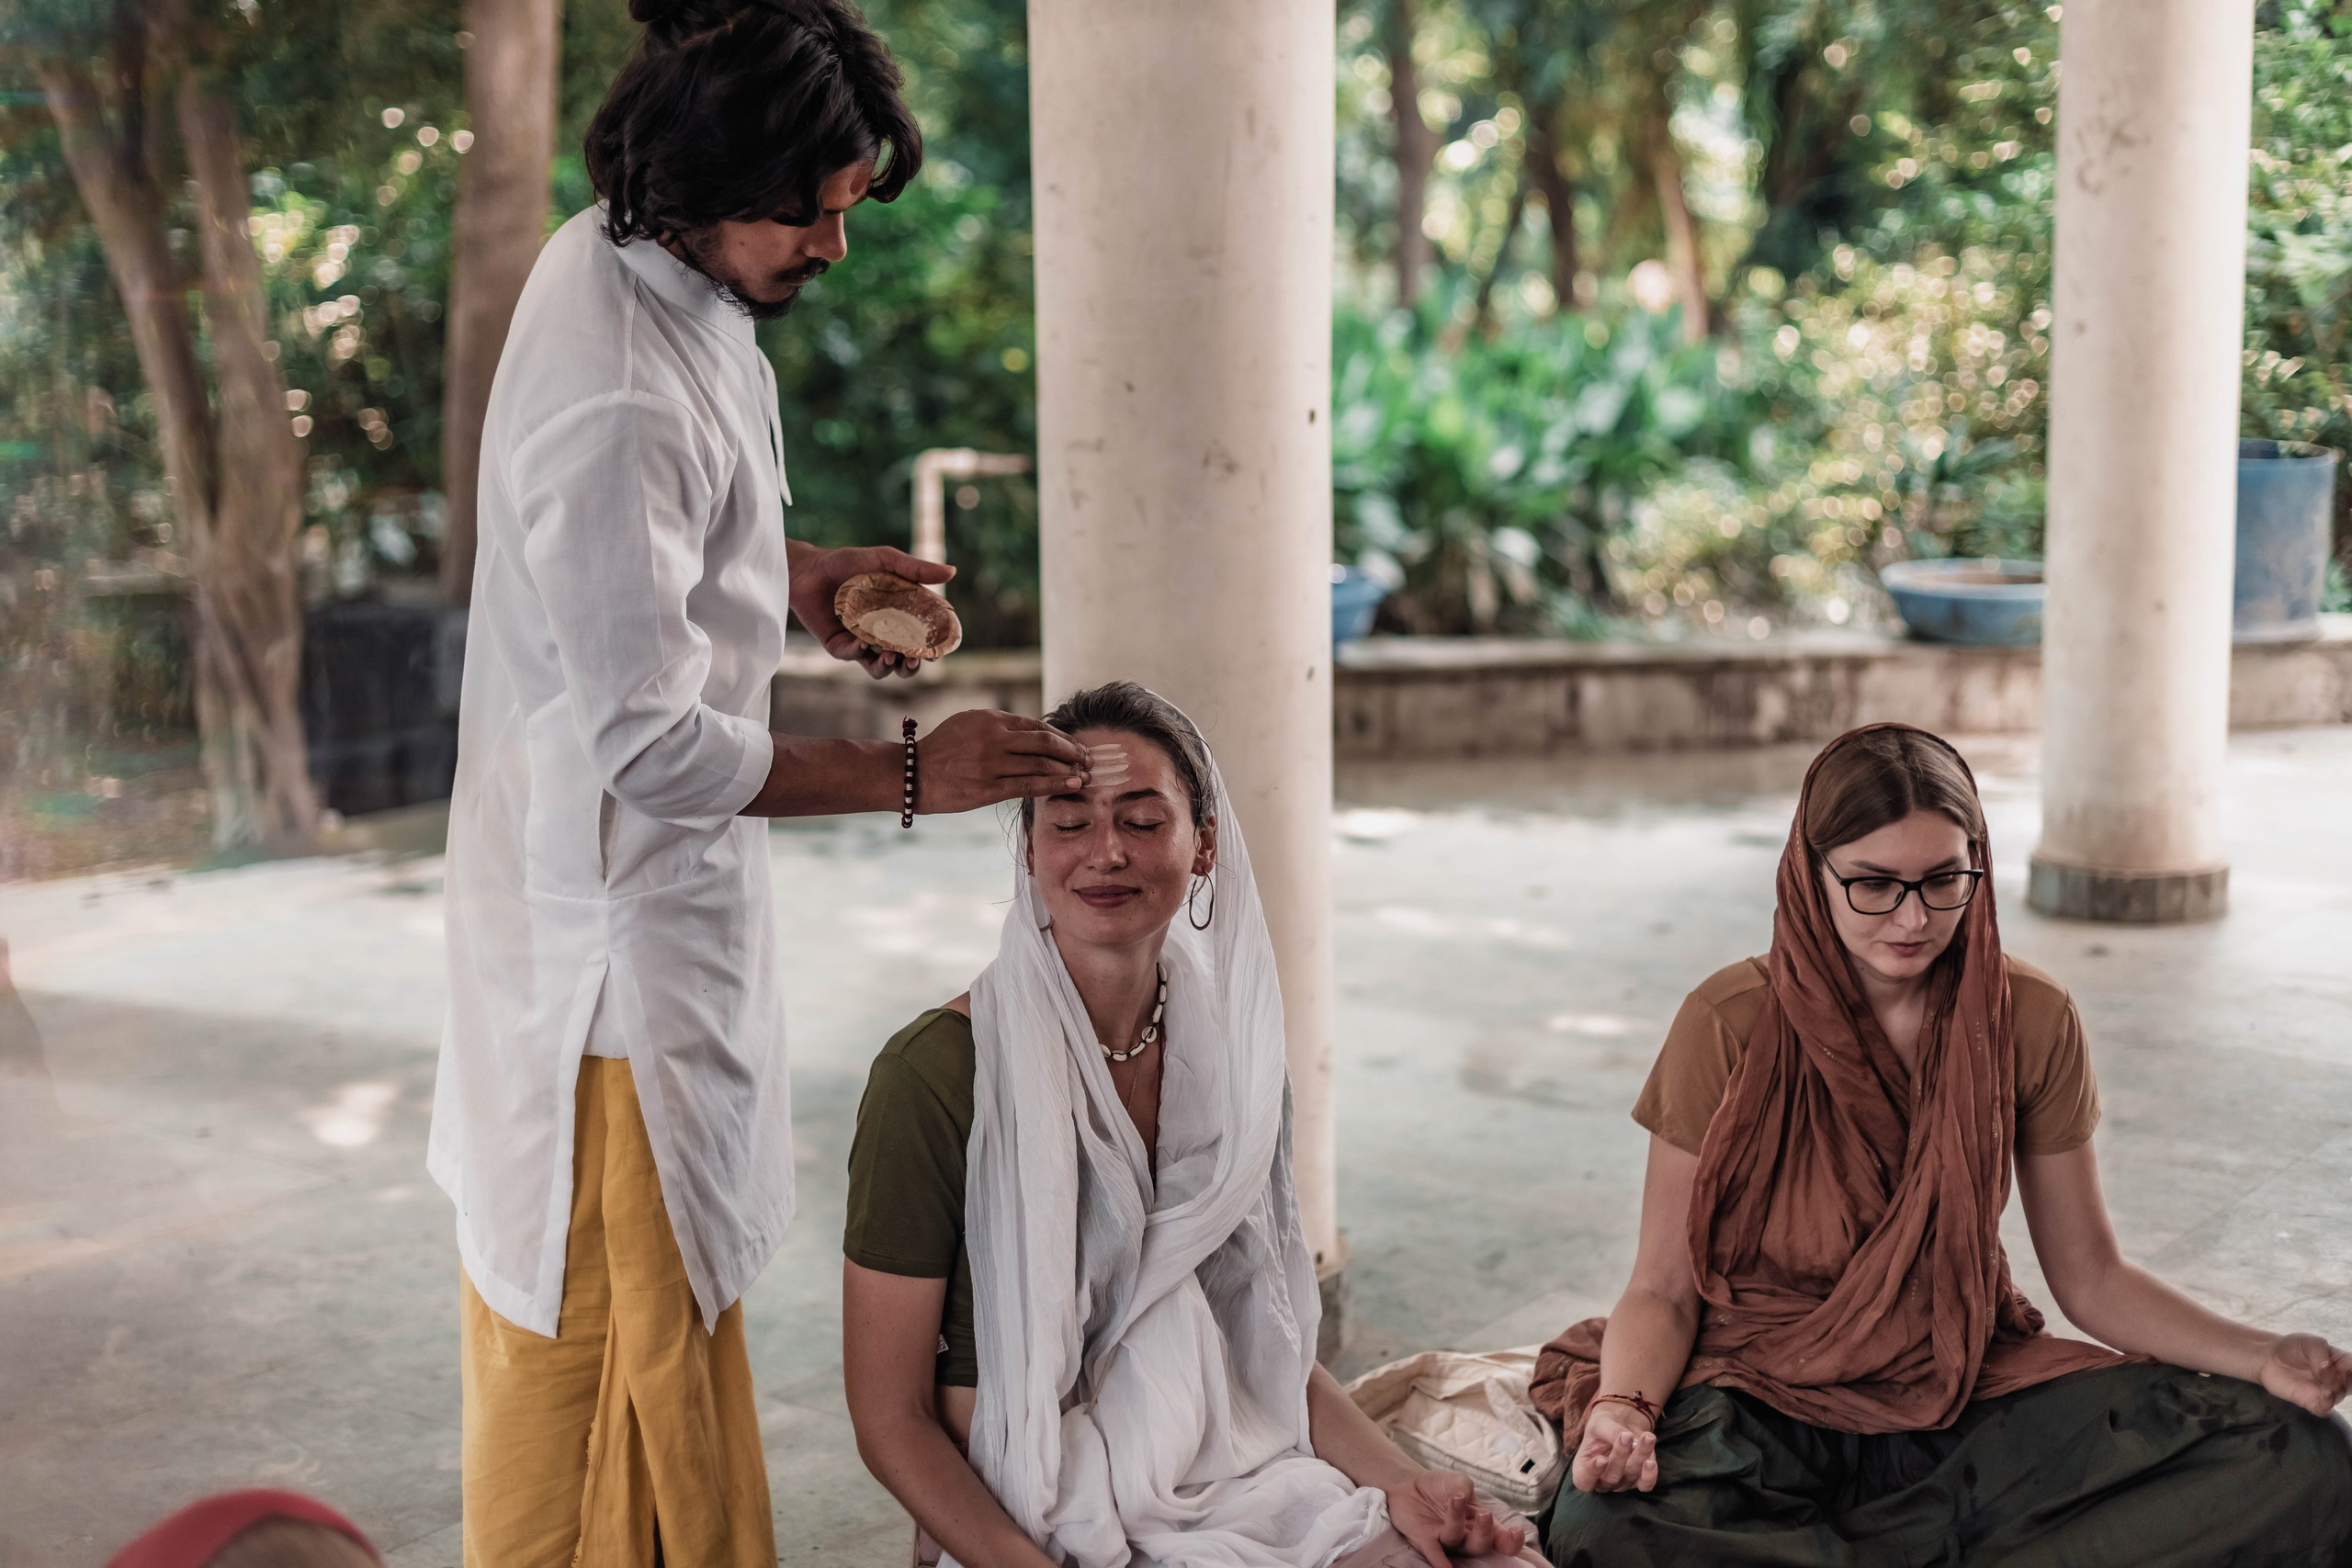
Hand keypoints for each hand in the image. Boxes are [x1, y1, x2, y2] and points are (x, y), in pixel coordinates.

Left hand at [788, 543, 954, 679]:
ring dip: (890, 668)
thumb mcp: (885, 561)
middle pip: (905, 661)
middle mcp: (882, 633)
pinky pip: (853, 656)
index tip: (939, 650)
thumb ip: (916, 569)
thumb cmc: (847, 562)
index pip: (922, 639)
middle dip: (913, 667)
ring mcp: (861, 641)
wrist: (808, 568)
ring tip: (890, 656)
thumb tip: (953, 571)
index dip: (933, 649)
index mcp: (899, 616)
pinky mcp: (839, 645)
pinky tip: (862, 642)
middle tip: (915, 660)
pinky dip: (859, 652)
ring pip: (881, 668)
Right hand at [914, 709, 1090, 814]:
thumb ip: (999, 726)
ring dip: (1069, 771)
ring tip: (1084, 777)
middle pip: (1045, 743)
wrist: (912, 774)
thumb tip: (1036, 734)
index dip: (1062, 738)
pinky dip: (1054, 785)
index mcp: (990, 719)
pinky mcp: (988, 788)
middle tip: (1088, 761)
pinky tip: (1070, 786)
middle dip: (1072, 753)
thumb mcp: (968, 724)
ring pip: (1041, 765)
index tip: (1076, 746)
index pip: (1037, 726)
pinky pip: (1029, 786)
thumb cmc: (942, 750)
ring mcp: (991, 764)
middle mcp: (992, 738)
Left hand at [1383, 1469, 1537, 1567]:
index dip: (1512, 1541)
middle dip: (1485, 1532)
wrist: (1411, 1485)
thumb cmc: (1441, 1488)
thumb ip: (1465, 1486)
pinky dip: (1439, 1560)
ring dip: (1457, 1521)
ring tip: (1456, 1499)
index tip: (1517, 1532)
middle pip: (1481, 1545)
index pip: (1501, 1538)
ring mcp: (1446, 1540)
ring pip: (1457, 1541)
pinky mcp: (1425, 1540)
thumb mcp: (1458, 1481)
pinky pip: (1434, 1553)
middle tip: (1485, 1515)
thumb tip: (1465, 1496)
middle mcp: (1466, 1536)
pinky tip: (1445, 1567)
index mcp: (1480, 1523)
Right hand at [1570, 1405, 1657, 1493]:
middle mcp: (1601, 1481)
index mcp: (1583, 1468)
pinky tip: (1651, 1461)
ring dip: (1640, 1456)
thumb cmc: (1603, 1427)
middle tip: (1626, 1436)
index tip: (1601, 1459)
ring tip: (1647, 1437)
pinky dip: (1649, 1475)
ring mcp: (1621, 1484)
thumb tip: (1628, 1439)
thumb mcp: (1601, 1422)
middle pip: (1611, 1477)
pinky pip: (1645, 1485)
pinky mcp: (1638, 1481)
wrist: (1621, 1428)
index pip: (1584, 1481)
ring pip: (1631, 1476)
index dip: (1592, 1473)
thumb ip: (1610, 1431)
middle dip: (1620, 1455)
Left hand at [2260, 1333, 2351, 1415]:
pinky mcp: (2311, 1402)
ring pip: (2338, 1396)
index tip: (2349, 1368)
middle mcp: (2338, 1380)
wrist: (2269, 1358)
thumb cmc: (2293, 1348)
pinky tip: (2324, 1395)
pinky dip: (2326, 1404)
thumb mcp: (2309, 1342)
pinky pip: (2324, 1410)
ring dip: (2334, 1389)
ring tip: (2324, 1380)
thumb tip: (2327, 1369)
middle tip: (2344, 1373)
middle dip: (2350, 1381)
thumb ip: (2320, 1354)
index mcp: (2343, 1363)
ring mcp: (2326, 1393)